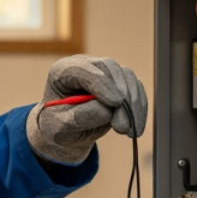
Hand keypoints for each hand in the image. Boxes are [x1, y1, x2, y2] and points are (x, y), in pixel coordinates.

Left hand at [25, 55, 147, 164]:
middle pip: (109, 68)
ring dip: (133, 103)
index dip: (101, 83)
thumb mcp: (60, 127)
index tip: (116, 103)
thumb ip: (79, 117)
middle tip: (122, 125)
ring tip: (129, 130)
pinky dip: (139, 108)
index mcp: (62, 71)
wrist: (66, 131)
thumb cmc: (57, 126)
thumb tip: (108, 110)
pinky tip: (136, 128)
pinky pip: (135, 89)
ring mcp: (103, 72)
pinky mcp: (118, 83)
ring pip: (127, 77)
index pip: (83, 69)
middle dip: (121, 95)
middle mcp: (85, 66)